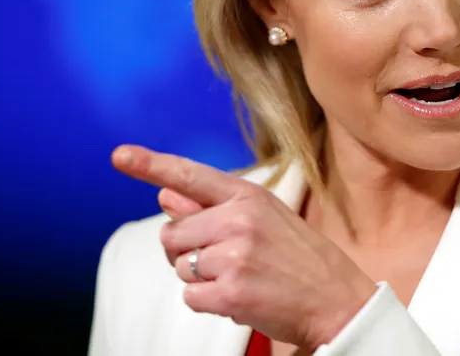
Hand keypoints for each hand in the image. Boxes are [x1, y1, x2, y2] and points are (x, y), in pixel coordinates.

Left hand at [111, 145, 377, 350]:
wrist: (339, 301)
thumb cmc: (300, 258)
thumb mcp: (265, 219)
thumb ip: (212, 207)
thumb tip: (165, 195)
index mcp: (248, 196)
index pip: (190, 174)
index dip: (150, 165)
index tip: (120, 156)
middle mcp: (239, 219)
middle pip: (172, 234)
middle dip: (188, 251)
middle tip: (225, 260)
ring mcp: (235, 255)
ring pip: (180, 267)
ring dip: (200, 279)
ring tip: (241, 278)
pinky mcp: (231, 292)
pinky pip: (189, 297)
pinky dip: (207, 303)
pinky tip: (239, 298)